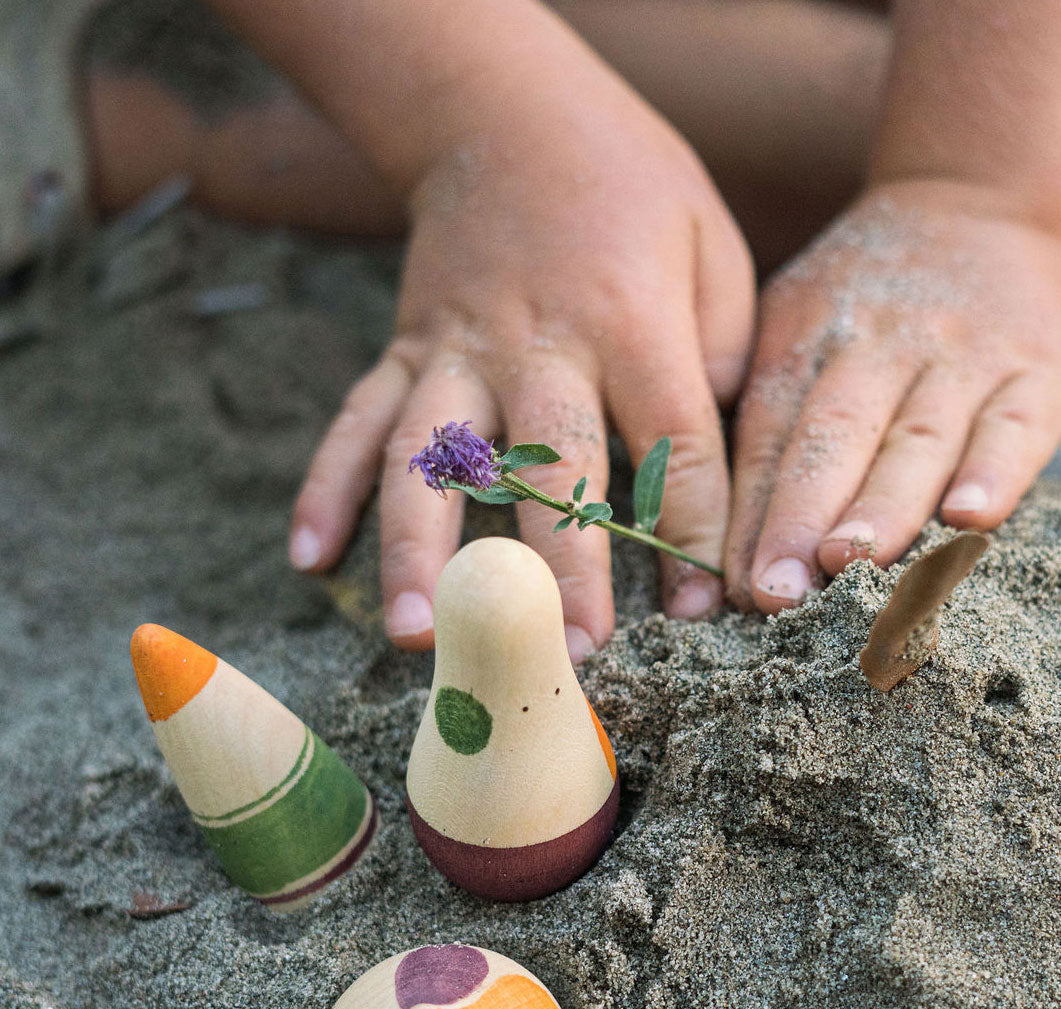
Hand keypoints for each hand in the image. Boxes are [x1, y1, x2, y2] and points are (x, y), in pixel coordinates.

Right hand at [288, 57, 753, 657]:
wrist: (505, 113)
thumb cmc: (630, 186)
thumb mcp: (713, 246)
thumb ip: (720, 357)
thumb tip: (703, 475)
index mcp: (628, 321)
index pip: (671, 447)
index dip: (692, 535)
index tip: (698, 613)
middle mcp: (535, 345)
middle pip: (547, 471)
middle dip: (560, 571)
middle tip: (568, 659)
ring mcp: (454, 351)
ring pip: (429, 459)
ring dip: (419, 553)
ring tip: (418, 639)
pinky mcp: (403, 353)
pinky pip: (356, 424)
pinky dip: (324, 490)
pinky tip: (307, 561)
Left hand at [725, 180, 1060, 612]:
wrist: (970, 203)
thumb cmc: (853, 301)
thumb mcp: (786, 327)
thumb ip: (755, 416)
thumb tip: (704, 529)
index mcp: (803, 339)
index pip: (771, 436)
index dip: (752, 513)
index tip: (736, 586)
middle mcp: (875, 345)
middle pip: (835, 438)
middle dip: (802, 518)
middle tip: (779, 590)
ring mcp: (957, 357)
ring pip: (918, 439)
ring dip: (884, 506)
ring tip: (851, 562)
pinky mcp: (1032, 370)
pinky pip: (1014, 424)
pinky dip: (994, 471)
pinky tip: (968, 518)